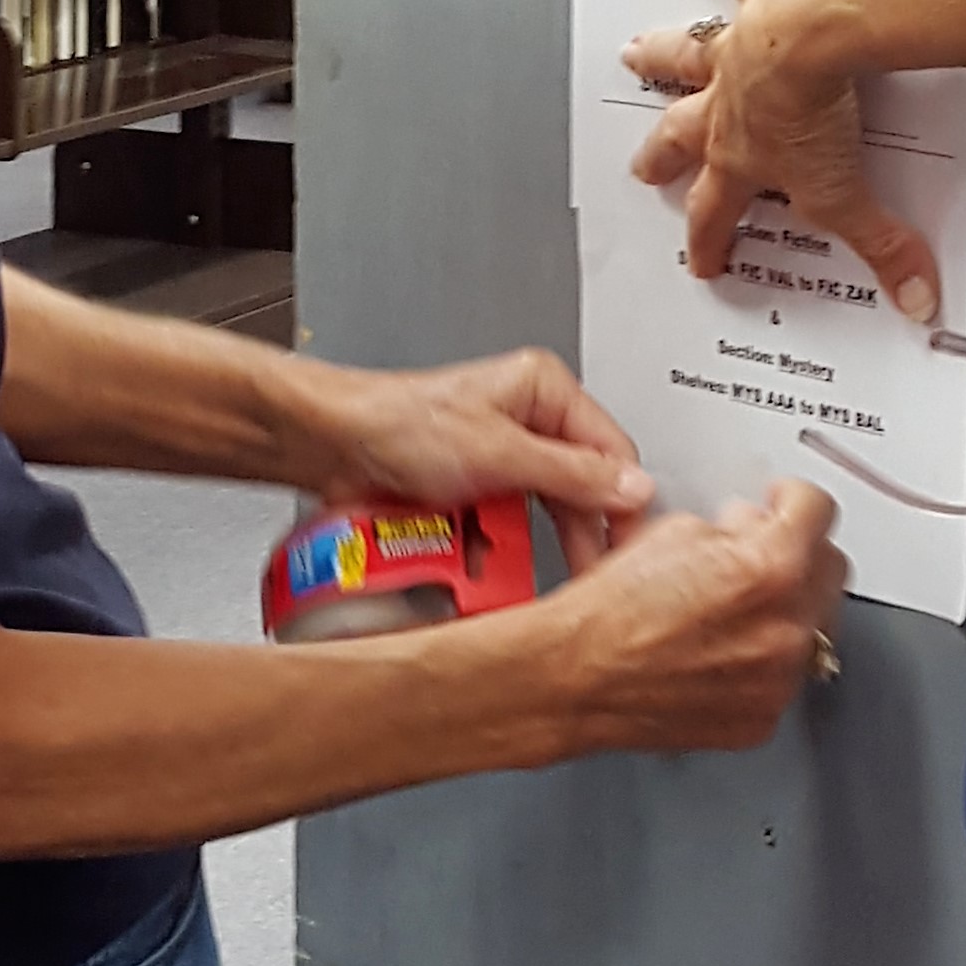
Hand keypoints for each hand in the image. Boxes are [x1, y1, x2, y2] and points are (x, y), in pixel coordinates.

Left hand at [284, 347, 652, 573]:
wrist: (332, 445)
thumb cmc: (398, 424)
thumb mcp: (500, 453)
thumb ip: (572, 475)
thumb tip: (632, 489)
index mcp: (545, 390)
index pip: (612, 451)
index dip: (623, 503)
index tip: (627, 547)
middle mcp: (527, 418)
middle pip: (580, 486)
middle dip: (580, 531)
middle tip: (589, 574)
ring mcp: (500, 455)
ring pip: (543, 510)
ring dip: (536, 541)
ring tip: (539, 571)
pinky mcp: (475, 486)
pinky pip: (507, 523)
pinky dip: (502, 546)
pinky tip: (495, 560)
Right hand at [549, 482, 844, 752]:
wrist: (576, 677)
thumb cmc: (610, 614)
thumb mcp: (674, 533)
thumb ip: (733, 526)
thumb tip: (754, 528)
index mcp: (769, 568)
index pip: (818, 511)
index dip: (793, 500)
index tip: (784, 505)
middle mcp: (785, 628)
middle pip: (830, 568)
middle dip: (798, 553)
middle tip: (757, 552)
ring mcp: (778, 680)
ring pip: (814, 627)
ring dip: (785, 608)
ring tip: (733, 607)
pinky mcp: (763, 718)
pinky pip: (785, 675)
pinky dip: (763, 657)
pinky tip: (722, 648)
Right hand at [624, 0, 944, 325]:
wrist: (814, 37)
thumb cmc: (816, 108)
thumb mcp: (851, 197)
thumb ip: (885, 249)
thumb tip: (916, 301)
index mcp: (741, 155)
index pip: (714, 214)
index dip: (707, 243)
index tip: (704, 261)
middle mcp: (726, 103)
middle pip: (681, 135)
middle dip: (661, 155)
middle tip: (644, 163)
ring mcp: (733, 49)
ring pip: (683, 56)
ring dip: (658, 56)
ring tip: (635, 49)